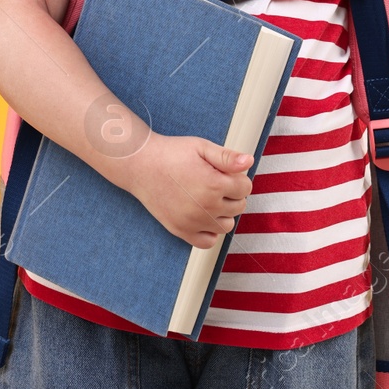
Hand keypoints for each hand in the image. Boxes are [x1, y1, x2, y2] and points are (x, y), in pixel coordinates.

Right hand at [123, 134, 253, 249]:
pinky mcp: (181, 230)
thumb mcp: (200, 147)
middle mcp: (206, 206)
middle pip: (239, 206)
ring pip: (227, 225)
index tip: (225, 172)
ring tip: (209, 198)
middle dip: (232, 194)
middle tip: (215, 182)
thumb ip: (227, 156)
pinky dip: (210, 231)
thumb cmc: (170, 153)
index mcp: (214, 184)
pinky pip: (208, 242)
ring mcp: (193, 222)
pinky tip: (203, 215)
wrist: (139, 165)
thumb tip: (249, 162)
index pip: (245, 187)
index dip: (238, 177)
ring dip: (223, 213)